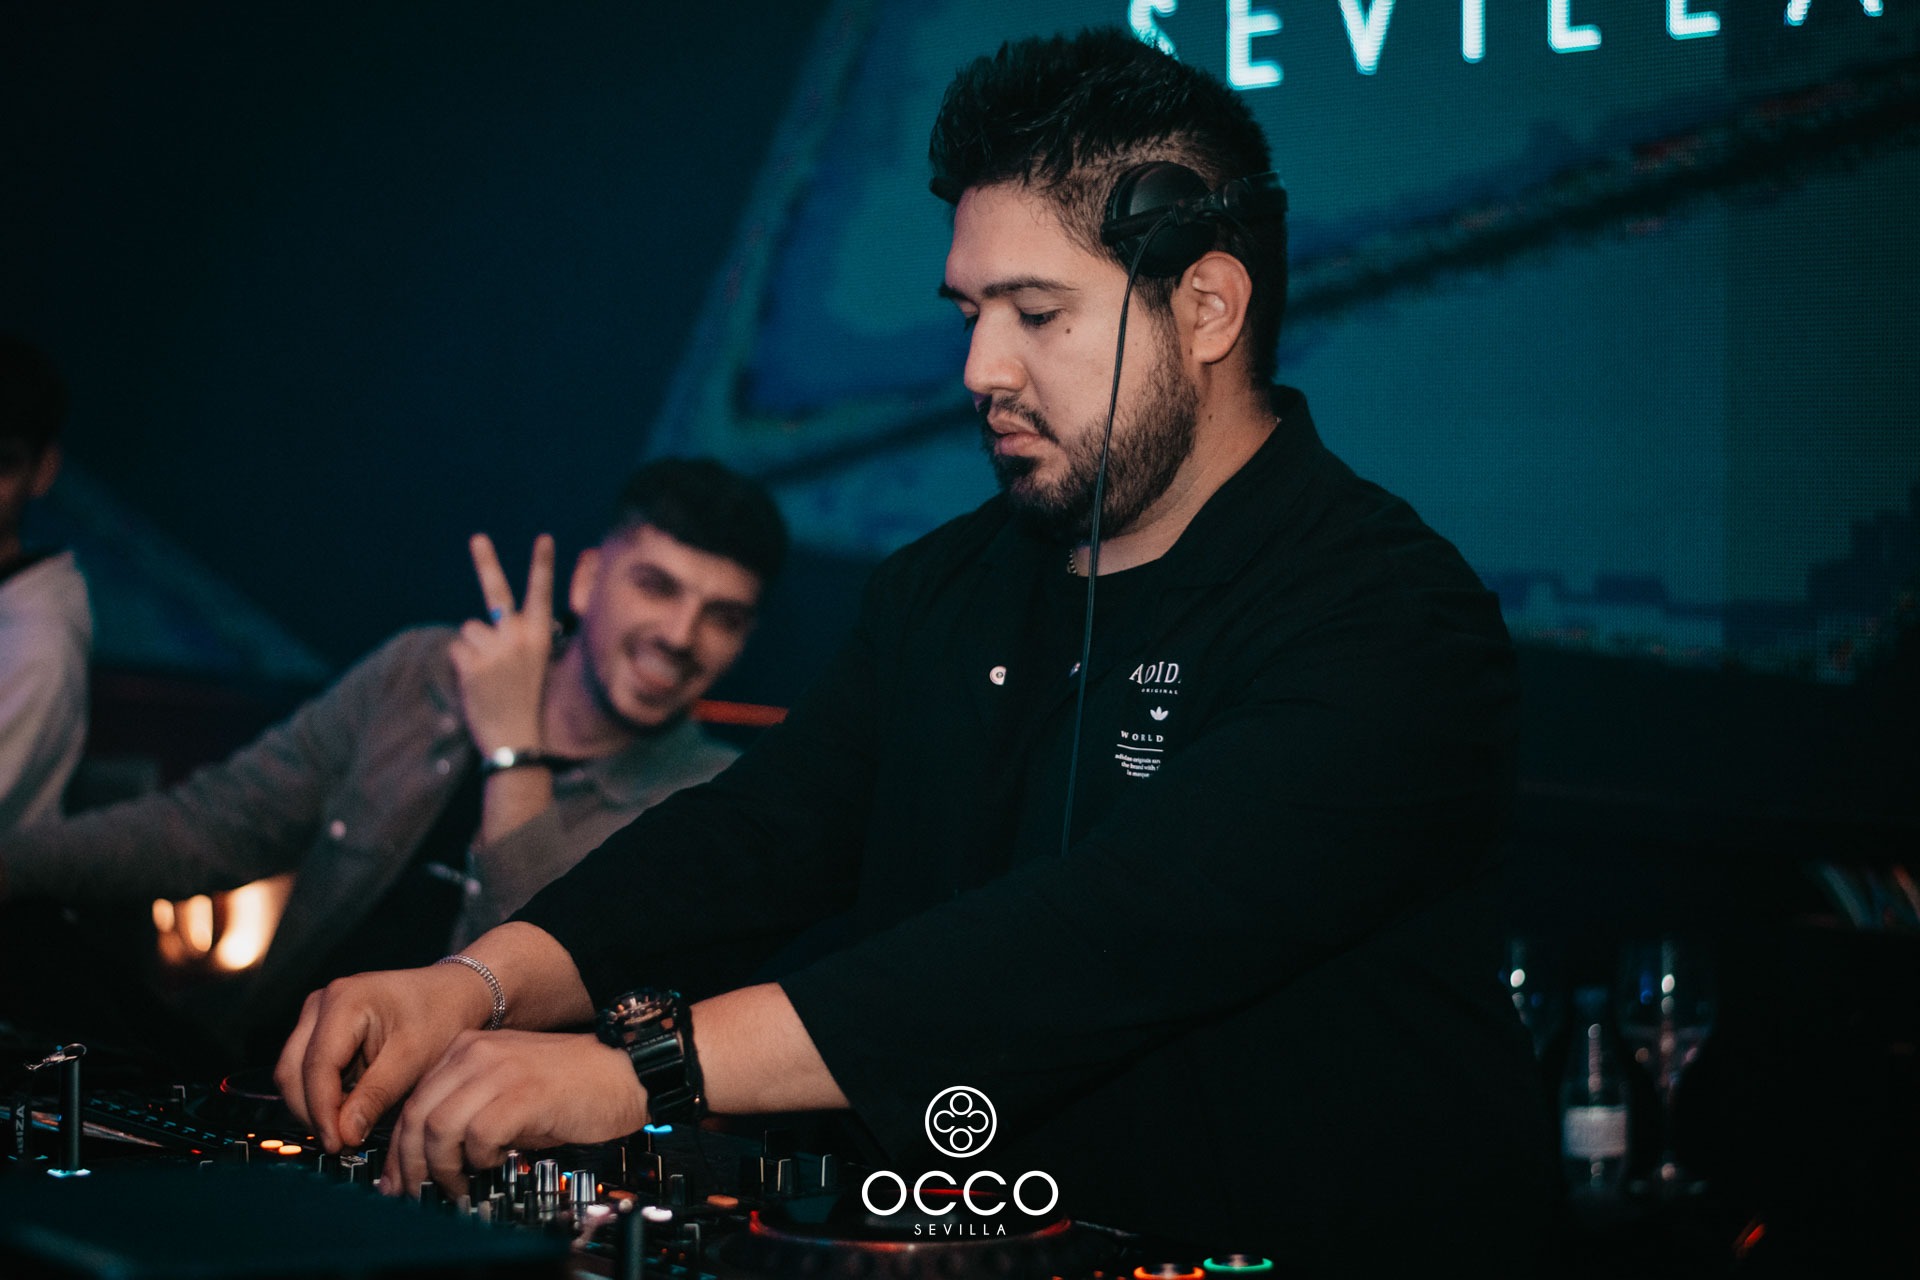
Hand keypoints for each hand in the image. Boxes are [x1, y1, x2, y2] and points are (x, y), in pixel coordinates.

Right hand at [274, 964, 491, 1152]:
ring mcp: (317, 1017)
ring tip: (347, 1134)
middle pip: (293, 1072)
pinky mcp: (322, 1033)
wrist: (454, 993)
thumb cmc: (441, 1016)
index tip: (338, 1145)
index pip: (317, 1066)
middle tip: (342, 1145)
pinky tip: (347, 1116)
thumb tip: (343, 1135)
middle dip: (313, 1113)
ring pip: (294, 1075)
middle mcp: (321, 1004)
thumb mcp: (414, 1059)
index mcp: (344, 1000)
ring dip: (315, 1108)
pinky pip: (307, 1073)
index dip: (322, 1112)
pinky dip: (322, 1098)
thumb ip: (376, 1096)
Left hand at [378, 1031, 646, 1199]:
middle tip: (419, 1192)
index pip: (413, 1101)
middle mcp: (477, 1053)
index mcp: (468, 1048)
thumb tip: (434, 1158)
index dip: (400, 1148)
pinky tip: (495, 1162)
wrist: (625, 1073)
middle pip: (417, 1115)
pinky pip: (478, 1135)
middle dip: (411, 1164)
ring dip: (442, 1168)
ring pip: (439, 1127)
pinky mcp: (523, 1093)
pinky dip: (479, 1159)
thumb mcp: (509, 1087)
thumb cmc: (572, 1087)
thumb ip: (470, 1110)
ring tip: (458, 1185)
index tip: (399, 1178)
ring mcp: (500, 1071)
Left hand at [449, 533, 554, 753]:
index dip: (542, 564)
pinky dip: (461, 663)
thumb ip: (517, 637)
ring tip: (488, 672)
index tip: (544, 538)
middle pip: (496, 591)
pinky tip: (477, 681)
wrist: (516, 738)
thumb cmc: (525, 700)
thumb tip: (483, 621)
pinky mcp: (472, 662)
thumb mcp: (536, 664)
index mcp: (540, 635)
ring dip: (473, 647)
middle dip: (486, 561)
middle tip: (477, 537)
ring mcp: (495, 648)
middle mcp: (519, 636)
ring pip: (469, 628)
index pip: (541, 593)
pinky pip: (456, 648)